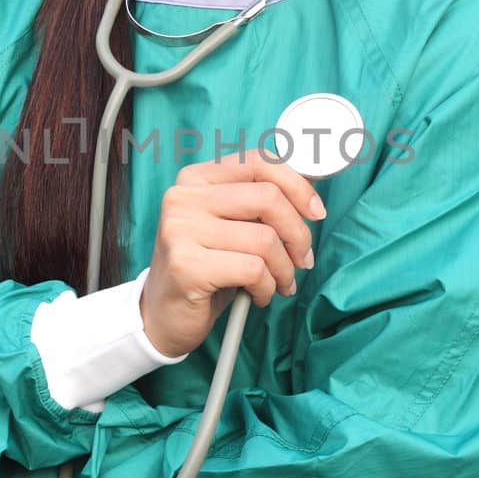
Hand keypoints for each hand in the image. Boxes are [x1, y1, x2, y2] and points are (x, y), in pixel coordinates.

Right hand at [139, 147, 326, 358]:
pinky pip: (252, 270)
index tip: (316, 212)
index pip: (259, 162)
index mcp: (195, 179)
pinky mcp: (186, 265)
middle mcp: (183, 198)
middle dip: (298, 234)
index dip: (298, 186)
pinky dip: (267, 287)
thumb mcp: (230, 227)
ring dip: (284, 269)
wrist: (162, 315)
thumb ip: (259, 205)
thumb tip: (310, 192)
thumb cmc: (206, 268)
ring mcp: (181, 230)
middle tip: (302, 259)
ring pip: (265, 239)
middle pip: (268, 198)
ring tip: (279, 283)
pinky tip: (258, 295)